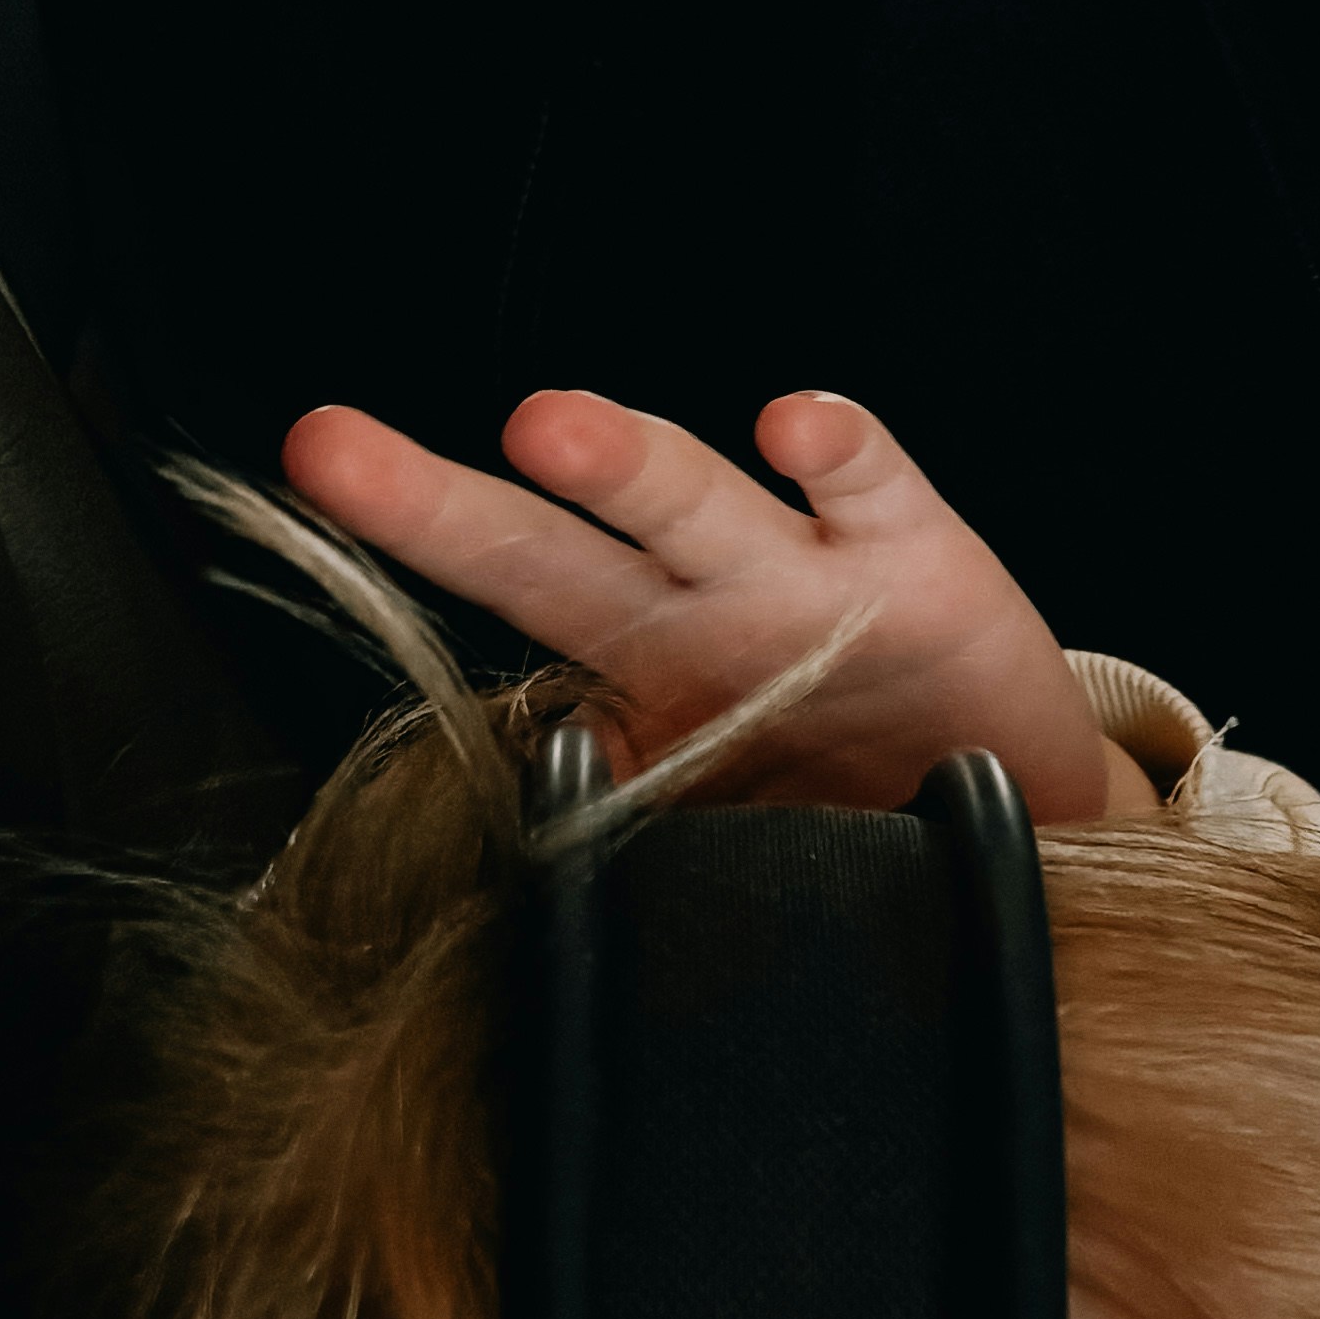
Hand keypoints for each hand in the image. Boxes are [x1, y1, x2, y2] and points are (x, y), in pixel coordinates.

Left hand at [281, 388, 1156, 826]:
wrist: (1016, 808)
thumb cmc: (851, 798)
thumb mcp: (722, 832)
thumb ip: (622, 830)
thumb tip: (499, 892)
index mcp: (634, 671)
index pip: (496, 610)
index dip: (403, 556)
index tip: (303, 489)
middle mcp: (696, 607)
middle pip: (548, 553)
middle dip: (439, 505)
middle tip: (332, 453)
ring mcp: (803, 577)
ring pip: (695, 508)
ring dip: (624, 465)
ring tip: (549, 426)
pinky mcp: (924, 561)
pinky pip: (874, 491)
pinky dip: (837, 453)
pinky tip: (795, 427)